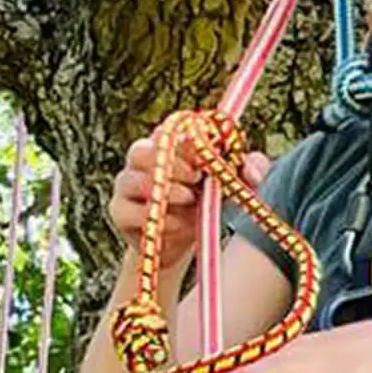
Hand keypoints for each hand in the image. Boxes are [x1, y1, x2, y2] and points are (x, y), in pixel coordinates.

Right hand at [109, 128, 270, 270]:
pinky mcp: (119, 212)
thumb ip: (249, 171)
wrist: (183, 242)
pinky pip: (131, 211)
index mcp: (166, 143)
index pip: (169, 130)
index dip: (189, 144)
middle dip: (173, 165)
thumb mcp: (232, 186)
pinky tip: (178, 224)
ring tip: (189, 199)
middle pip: (142, 150)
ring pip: (133, 179)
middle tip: (197, 179)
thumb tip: (252, 170)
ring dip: (166, 190)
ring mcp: (126, 185)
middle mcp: (140, 159)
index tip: (208, 161)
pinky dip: (159, 217)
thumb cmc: (206, 203)